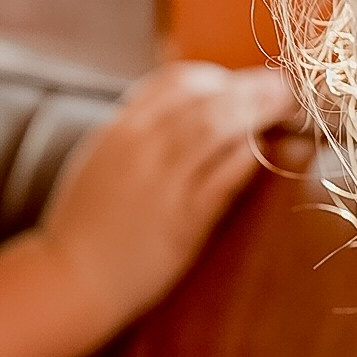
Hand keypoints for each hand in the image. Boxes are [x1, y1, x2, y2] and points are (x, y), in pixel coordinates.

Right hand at [35, 59, 295, 339]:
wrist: (67, 280)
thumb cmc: (87, 223)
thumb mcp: (102, 159)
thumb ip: (137, 133)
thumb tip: (184, 112)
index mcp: (119, 128)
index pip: (175, 80)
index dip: (217, 77)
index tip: (239, 86)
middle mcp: (140, 147)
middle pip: (206, 99)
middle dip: (251, 87)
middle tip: (284, 84)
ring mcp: (161, 182)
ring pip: (217, 130)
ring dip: (259, 113)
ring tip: (288, 106)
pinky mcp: (181, 220)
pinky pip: (222, 178)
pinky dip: (247, 159)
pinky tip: (265, 151)